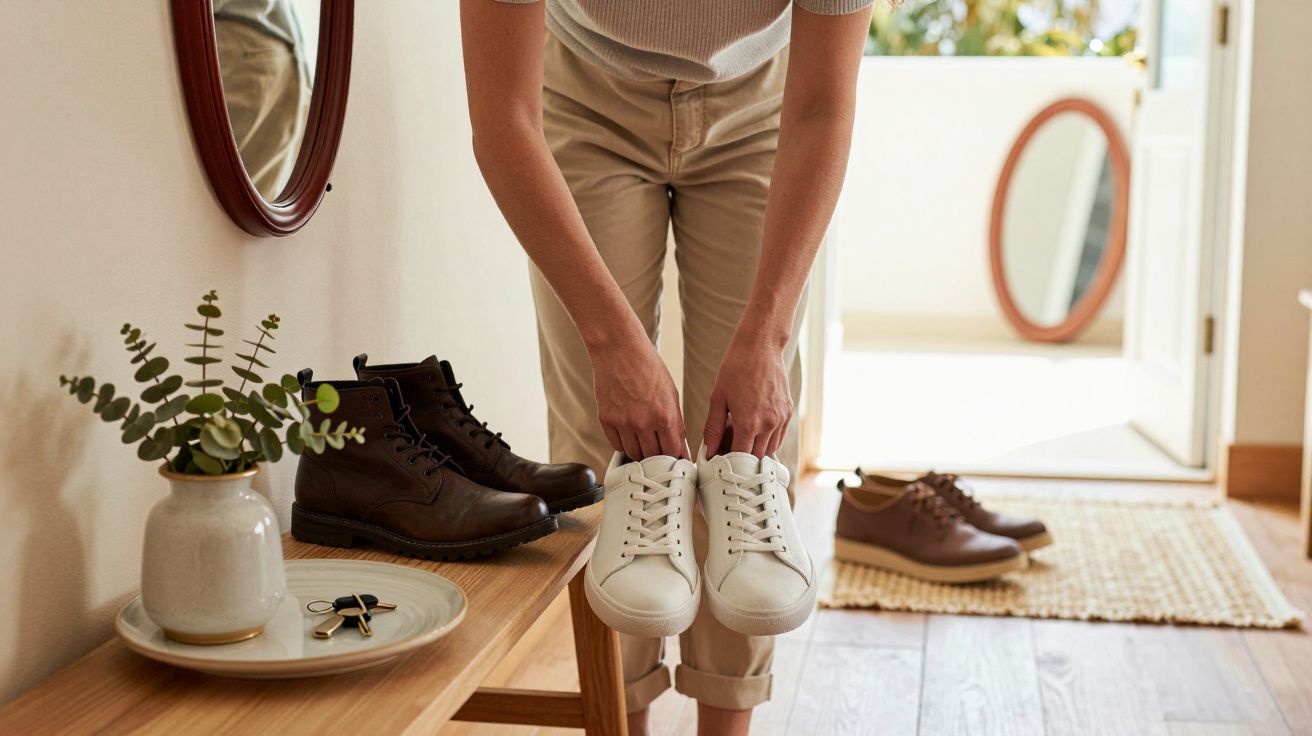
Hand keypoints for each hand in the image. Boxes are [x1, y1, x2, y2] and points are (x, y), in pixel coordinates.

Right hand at [591, 338, 687, 459]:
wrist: (619, 349)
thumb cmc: (647, 366)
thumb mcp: (671, 394)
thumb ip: (676, 423)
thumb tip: (680, 447)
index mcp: (664, 415)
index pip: (672, 452)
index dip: (674, 457)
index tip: (673, 457)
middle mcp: (643, 422)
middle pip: (652, 456)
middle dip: (657, 455)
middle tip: (658, 449)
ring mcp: (623, 422)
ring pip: (633, 453)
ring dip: (639, 451)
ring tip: (643, 439)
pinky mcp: (606, 419)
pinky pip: (616, 444)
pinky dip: (624, 443)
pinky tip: (629, 433)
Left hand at [703, 331, 792, 457]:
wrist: (760, 346)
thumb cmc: (736, 368)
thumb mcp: (718, 398)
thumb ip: (713, 428)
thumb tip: (708, 451)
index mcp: (749, 423)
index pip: (740, 457)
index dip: (729, 462)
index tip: (720, 461)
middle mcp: (769, 424)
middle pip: (756, 458)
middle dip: (743, 459)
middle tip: (729, 451)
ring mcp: (781, 418)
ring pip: (770, 450)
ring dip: (757, 451)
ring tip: (742, 439)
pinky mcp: (788, 411)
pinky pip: (779, 436)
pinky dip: (768, 440)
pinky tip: (756, 430)